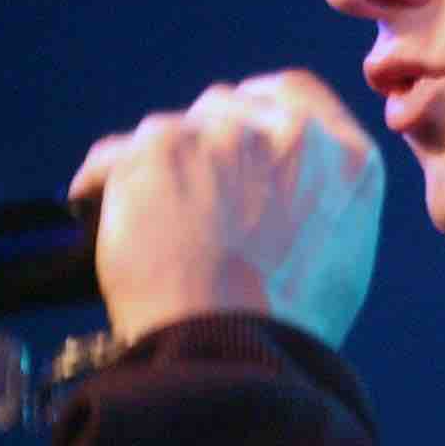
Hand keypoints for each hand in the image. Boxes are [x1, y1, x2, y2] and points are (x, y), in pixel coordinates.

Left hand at [68, 69, 384, 347]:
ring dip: (155, 169)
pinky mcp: (160, 148)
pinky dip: (101, 186)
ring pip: (169, 131)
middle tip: (187, 197)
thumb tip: (283, 191)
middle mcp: (289, 133)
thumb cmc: (285, 329)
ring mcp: (224, 135)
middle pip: (225, 108)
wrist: (230, 354)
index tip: (230, 136)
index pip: (292, 91)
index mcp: (347, 158)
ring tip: (143, 221)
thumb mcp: (341, 258)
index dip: (253, 109)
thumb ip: (319, 201)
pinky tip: (97, 217)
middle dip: (202, 145)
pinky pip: (112, 156)